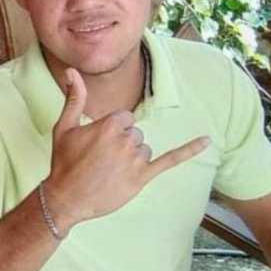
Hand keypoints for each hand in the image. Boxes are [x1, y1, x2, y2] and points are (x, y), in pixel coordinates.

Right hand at [45, 67, 209, 230]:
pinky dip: (189, 150)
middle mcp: (126, 139)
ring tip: (110, 172)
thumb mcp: (65, 127)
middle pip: (136, 134)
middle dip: (122, 146)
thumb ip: (74, 97)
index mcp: (110, 124)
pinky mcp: (143, 177)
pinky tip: (206, 141)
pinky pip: (171, 160)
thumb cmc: (64, 162)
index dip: (112, 131)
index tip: (97, 145)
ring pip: (144, 150)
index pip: (125, 119)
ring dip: (132, 159)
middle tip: (101, 161)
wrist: (66, 199)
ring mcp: (136, 159)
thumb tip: (72, 71)